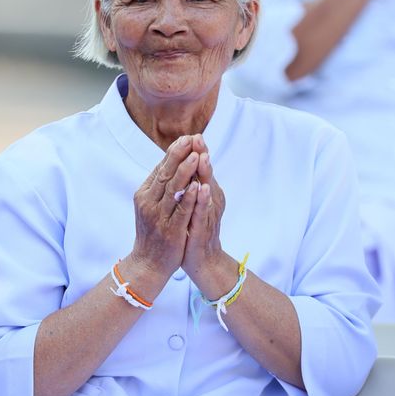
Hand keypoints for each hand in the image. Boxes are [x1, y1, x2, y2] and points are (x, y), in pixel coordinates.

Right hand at [129, 136, 199, 281]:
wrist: (149, 264)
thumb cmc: (154, 233)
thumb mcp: (152, 206)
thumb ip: (159, 187)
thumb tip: (170, 164)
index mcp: (145, 194)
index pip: (160, 168)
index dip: (174, 152)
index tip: (187, 138)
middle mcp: (149, 203)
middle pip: (165, 174)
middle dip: (179, 155)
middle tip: (191, 139)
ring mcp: (159, 216)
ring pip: (172, 190)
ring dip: (185, 172)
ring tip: (196, 156)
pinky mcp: (170, 230)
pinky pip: (181, 211)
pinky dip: (189, 197)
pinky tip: (197, 186)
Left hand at [181, 138, 233, 290]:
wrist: (202, 260)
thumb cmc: (194, 230)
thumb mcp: (191, 204)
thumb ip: (190, 185)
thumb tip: (184, 164)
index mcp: (205, 193)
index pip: (200, 168)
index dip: (197, 152)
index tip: (192, 134)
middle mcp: (210, 200)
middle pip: (206, 174)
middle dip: (201, 155)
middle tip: (198, 138)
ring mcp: (208, 214)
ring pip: (206, 190)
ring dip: (205, 173)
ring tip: (202, 157)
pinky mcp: (204, 228)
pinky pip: (204, 212)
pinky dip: (203, 200)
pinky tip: (202, 188)